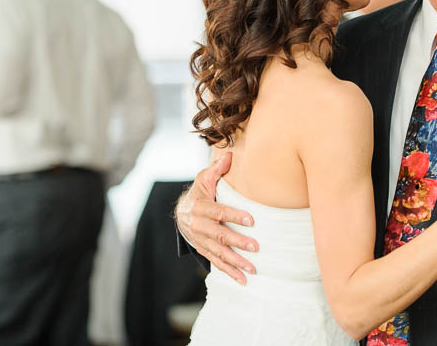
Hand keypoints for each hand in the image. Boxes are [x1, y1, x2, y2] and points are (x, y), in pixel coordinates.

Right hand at [175, 152, 257, 283]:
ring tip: (252, 268)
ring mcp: (200, 240)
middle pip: (219, 235)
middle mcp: (198, 225)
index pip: (219, 212)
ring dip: (235, 261)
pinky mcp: (203, 250)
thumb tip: (229, 156)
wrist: (181, 212)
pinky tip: (243, 280)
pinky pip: (216, 262)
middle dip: (237, 242)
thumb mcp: (204, 179)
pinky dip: (229, 272)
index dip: (234, 216)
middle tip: (255, 247)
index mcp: (200, 206)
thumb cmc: (199, 193)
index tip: (251, 220)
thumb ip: (216, 170)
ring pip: (218, 252)